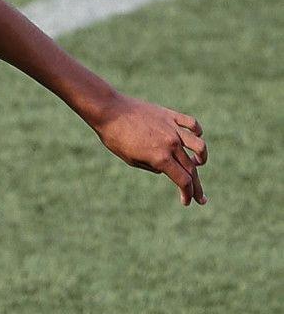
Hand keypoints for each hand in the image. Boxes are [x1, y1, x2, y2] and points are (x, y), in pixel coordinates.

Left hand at [92, 94, 207, 206]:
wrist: (112, 112)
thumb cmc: (117, 139)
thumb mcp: (132, 161)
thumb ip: (152, 167)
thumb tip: (166, 169)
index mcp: (160, 158)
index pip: (183, 180)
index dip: (188, 193)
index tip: (187, 202)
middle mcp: (171, 144)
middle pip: (191, 168)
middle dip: (197, 186)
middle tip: (201, 198)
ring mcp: (173, 128)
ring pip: (199, 145)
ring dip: (202, 158)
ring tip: (199, 164)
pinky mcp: (171, 116)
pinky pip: (192, 124)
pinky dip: (197, 133)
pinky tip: (195, 138)